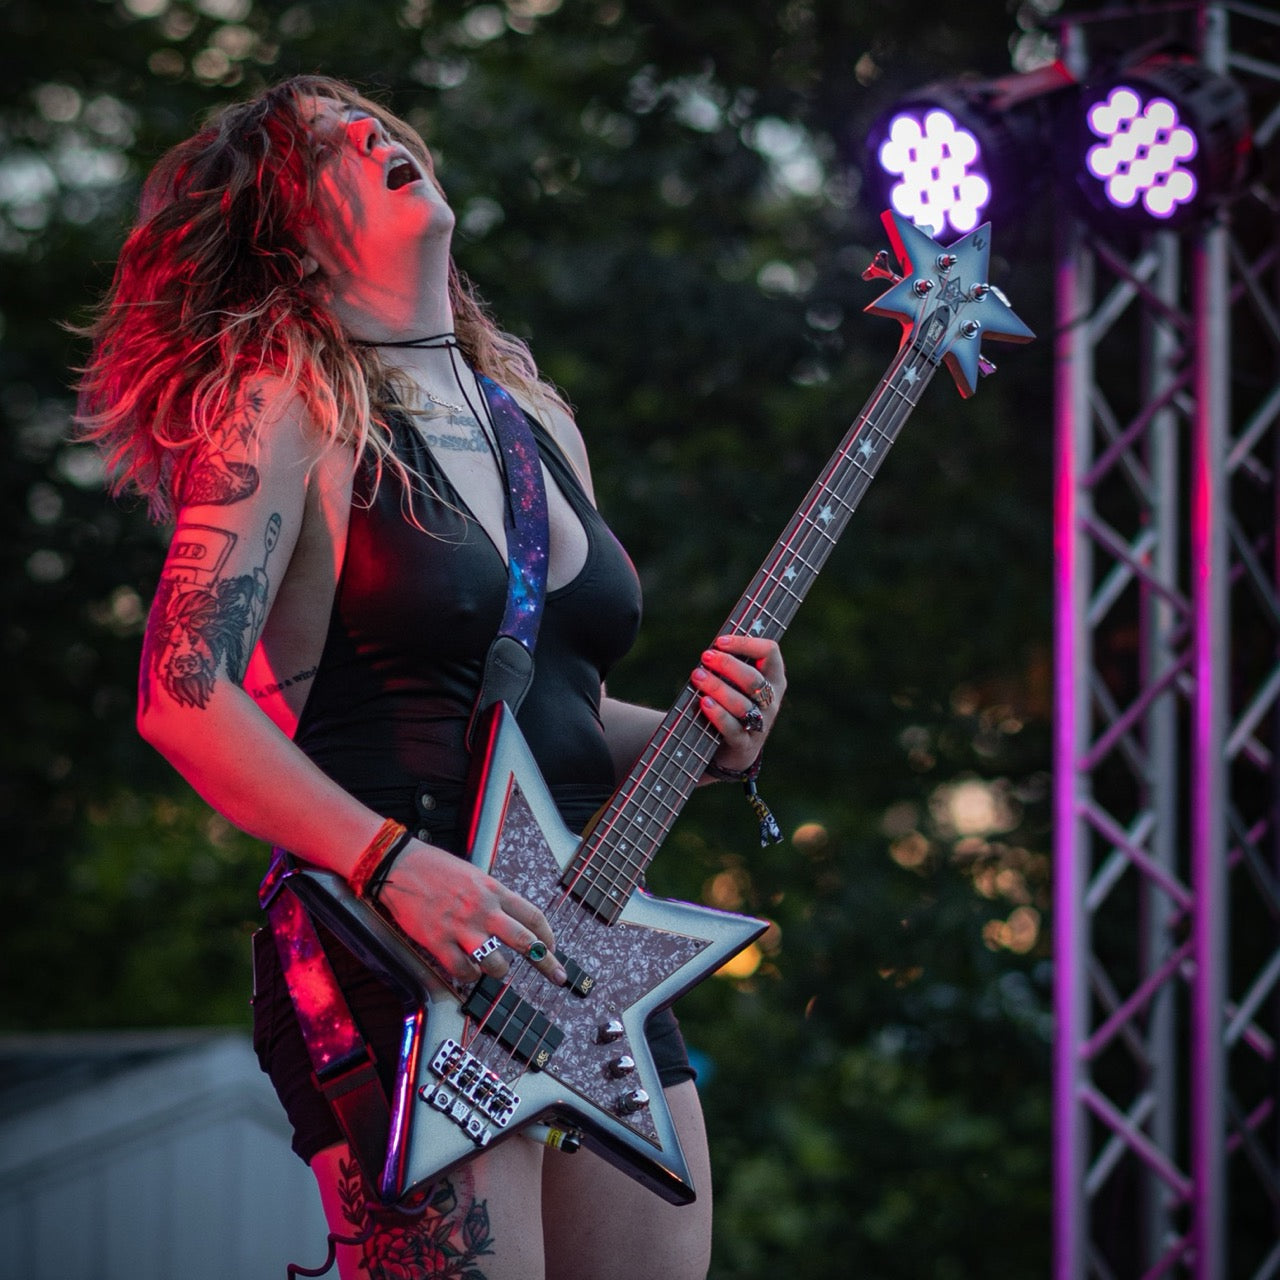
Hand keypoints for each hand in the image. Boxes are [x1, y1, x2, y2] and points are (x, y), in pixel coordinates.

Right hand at [377, 840, 566, 986]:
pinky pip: (463, 971)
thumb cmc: (436, 869)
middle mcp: (483, 910)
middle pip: (525, 941)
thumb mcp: (474, 875)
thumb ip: (494, 898)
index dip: (548, 935)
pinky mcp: (438, 942)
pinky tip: (468, 970)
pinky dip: (469, 976)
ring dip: (499, 971)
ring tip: (496, 969)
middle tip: (558, 976)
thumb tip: (511, 919)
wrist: (399, 867)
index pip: (532, 916)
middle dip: (546, 962)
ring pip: (495, 964)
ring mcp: (461, 927)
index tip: (553, 948)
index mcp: (493, 890)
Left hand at [690, 634, 785, 775]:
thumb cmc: (733, 705)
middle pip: (754, 679)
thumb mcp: (737, 684)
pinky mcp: (745, 744)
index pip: (770, 652)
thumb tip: (713, 646)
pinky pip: (733, 728)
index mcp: (774, 679)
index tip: (720, 641)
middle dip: (727, 665)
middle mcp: (772, 701)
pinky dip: (718, 714)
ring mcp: (761, 724)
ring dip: (717, 687)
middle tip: (705, 657)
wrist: (733, 751)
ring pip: (742, 704)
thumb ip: (731, 664)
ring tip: (697, 676)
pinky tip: (704, 703)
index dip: (745, 643)